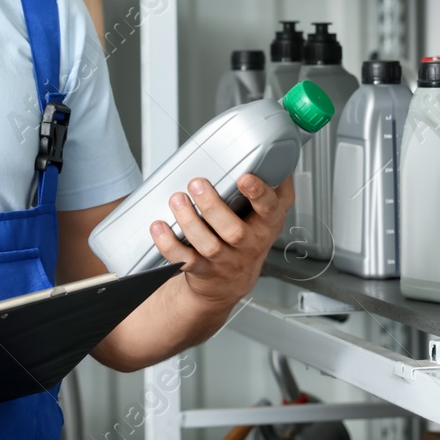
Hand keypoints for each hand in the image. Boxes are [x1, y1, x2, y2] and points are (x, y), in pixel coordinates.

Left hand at [147, 174, 292, 308]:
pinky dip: (169, 244)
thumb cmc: (249, 239)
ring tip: (177, 200)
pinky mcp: (202, 270)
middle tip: (197, 183)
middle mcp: (248, 245)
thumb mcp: (269, 215)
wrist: (230, 283)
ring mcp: (225, 260)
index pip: (270, 209)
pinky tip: (159, 227)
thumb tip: (279, 155)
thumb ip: (275, 188)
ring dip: (190, 222)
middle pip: (234, 230)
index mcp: (267, 225)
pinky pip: (184, 260)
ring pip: (209, 246)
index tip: (244, 178)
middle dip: (213, 206)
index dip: (259, 194)